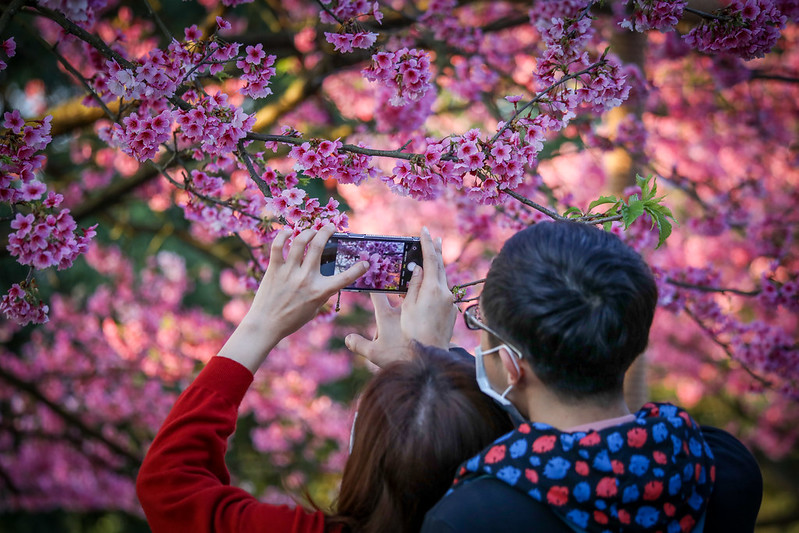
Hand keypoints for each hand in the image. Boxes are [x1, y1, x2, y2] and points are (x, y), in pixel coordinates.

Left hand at [218, 225, 368, 372]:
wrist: (266, 325)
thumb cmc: (291, 320)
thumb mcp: (314, 309)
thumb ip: (322, 293)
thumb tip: (327, 279)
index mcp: (319, 291)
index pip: (345, 278)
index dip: (358, 269)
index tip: (365, 262)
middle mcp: (306, 279)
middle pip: (319, 245)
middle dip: (327, 231)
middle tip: (331, 227)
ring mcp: (289, 272)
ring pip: (300, 241)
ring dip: (309, 231)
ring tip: (312, 230)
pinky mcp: (274, 269)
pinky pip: (277, 246)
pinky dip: (283, 235)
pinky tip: (288, 232)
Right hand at [401, 226, 456, 348]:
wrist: (431, 350)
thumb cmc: (414, 330)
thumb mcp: (408, 306)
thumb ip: (414, 285)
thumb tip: (419, 269)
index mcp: (432, 289)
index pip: (430, 260)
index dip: (427, 244)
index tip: (424, 231)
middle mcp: (445, 292)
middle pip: (441, 267)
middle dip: (437, 251)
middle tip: (436, 238)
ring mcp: (450, 301)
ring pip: (443, 279)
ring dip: (438, 267)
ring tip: (435, 255)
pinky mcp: (452, 310)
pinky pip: (444, 292)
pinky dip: (438, 283)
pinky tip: (433, 284)